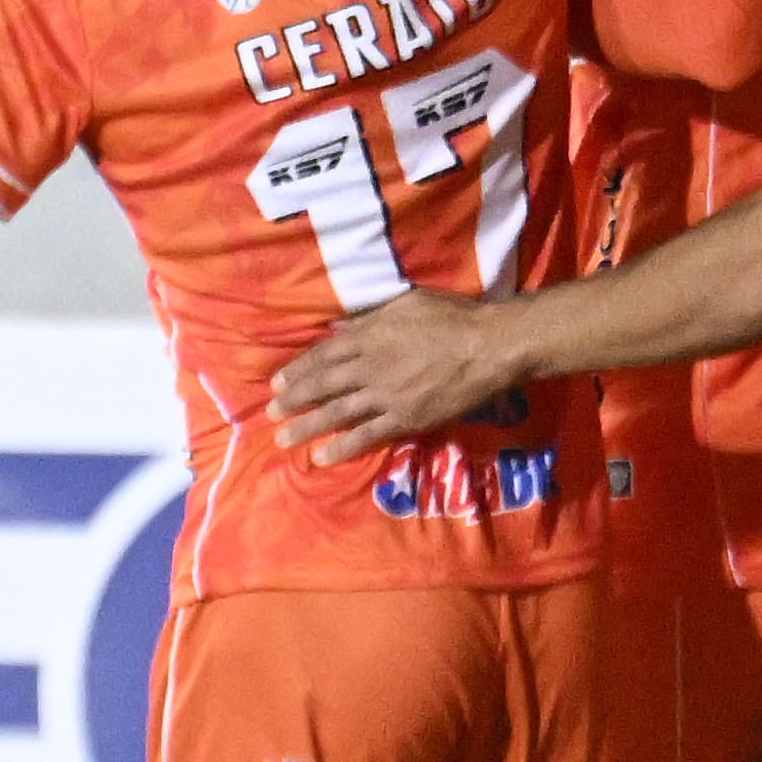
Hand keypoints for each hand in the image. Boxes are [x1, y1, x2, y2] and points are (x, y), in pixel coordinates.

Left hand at [270, 290, 515, 464]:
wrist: (489, 347)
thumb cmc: (453, 317)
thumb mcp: (406, 303)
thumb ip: (370, 317)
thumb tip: (339, 327)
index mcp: (369, 335)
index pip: (324, 354)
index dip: (299, 369)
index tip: (278, 382)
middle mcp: (370, 366)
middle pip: (324, 384)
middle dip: (295, 399)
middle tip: (272, 413)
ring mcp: (385, 395)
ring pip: (337, 412)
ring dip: (307, 426)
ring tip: (284, 438)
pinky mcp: (405, 418)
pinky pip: (367, 435)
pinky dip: (342, 447)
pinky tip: (321, 457)